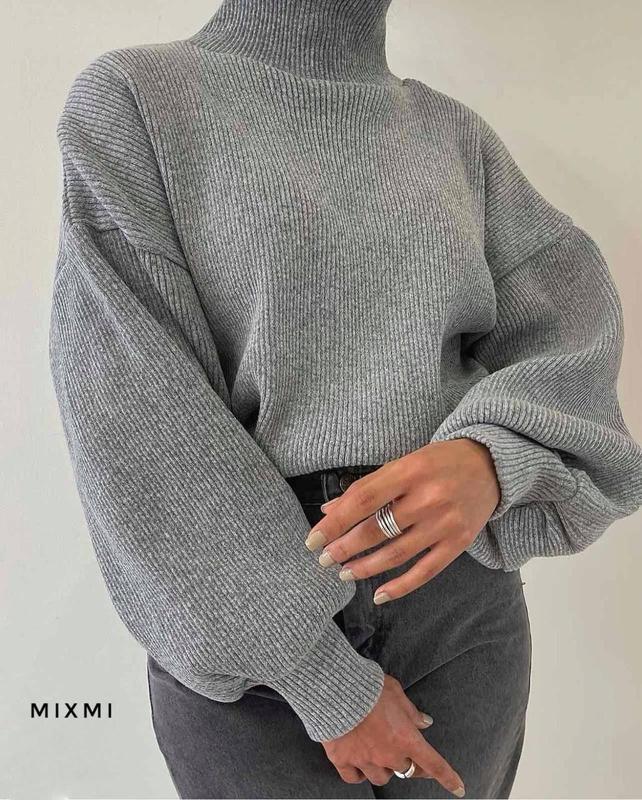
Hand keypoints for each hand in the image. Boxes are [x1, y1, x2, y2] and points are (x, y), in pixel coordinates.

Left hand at [305, 439, 499, 601]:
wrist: (491, 465)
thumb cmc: (440, 461)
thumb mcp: (403, 463)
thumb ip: (368, 486)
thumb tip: (330, 510)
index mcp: (410, 471)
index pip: (363, 500)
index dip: (335, 523)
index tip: (313, 539)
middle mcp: (428, 498)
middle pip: (376, 530)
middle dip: (344, 548)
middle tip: (324, 558)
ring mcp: (445, 523)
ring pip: (396, 553)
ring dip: (365, 567)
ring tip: (343, 573)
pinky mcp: (458, 543)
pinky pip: (425, 571)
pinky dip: (400, 586)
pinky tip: (378, 594)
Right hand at [322, 673, 464, 794]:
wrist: (336, 689)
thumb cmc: (369, 687)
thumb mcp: (397, 692)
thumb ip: (411, 711)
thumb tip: (425, 722)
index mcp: (406, 738)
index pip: (434, 764)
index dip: (448, 778)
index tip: (459, 788)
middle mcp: (388, 754)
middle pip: (406, 770)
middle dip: (407, 762)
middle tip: (403, 753)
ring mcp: (365, 760)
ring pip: (381, 777)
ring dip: (384, 768)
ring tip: (378, 754)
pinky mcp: (343, 760)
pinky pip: (354, 777)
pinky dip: (358, 774)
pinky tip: (359, 765)